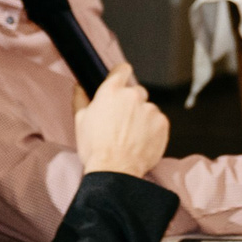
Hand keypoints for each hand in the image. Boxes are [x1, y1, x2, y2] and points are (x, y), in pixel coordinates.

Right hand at [75, 63, 169, 177]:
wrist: (114, 171)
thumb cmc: (95, 148)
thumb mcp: (80, 120)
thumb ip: (81, 98)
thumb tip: (79, 86)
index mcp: (112, 91)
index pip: (122, 70)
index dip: (121, 74)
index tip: (121, 79)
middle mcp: (133, 96)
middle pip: (136, 92)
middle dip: (130, 103)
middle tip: (122, 122)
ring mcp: (150, 109)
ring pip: (147, 108)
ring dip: (142, 118)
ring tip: (130, 137)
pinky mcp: (162, 123)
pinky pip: (158, 121)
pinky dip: (152, 129)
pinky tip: (140, 141)